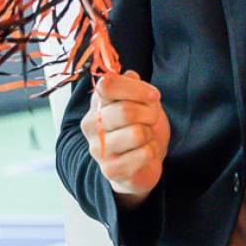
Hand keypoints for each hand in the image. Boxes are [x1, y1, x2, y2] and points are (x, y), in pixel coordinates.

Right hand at [81, 70, 169, 208]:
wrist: (142, 163)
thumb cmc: (140, 127)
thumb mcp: (141, 101)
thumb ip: (133, 86)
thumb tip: (130, 75)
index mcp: (97, 103)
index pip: (107, 85)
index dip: (135, 88)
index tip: (153, 96)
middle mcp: (92, 125)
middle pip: (125, 111)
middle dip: (149, 114)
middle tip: (151, 120)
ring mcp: (99, 149)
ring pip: (137, 133)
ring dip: (150, 134)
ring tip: (145, 138)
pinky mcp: (111, 169)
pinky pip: (144, 154)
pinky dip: (152, 152)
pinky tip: (144, 154)